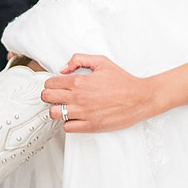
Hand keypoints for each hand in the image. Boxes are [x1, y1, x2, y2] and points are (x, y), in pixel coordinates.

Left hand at [41, 53, 159, 132]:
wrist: (140, 98)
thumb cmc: (123, 80)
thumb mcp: (101, 62)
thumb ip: (79, 60)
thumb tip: (63, 69)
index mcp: (79, 81)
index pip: (50, 83)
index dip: (50, 83)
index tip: (55, 85)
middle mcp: (78, 98)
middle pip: (47, 98)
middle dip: (48, 95)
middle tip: (56, 96)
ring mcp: (83, 113)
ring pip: (54, 114)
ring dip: (56, 110)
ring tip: (64, 107)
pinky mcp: (90, 126)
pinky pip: (67, 127)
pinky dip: (68, 123)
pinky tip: (74, 117)